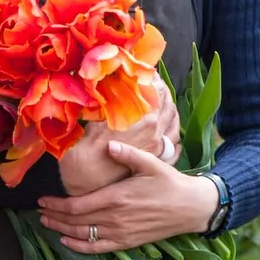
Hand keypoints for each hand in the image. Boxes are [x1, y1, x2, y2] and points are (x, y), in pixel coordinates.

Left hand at [39, 142, 218, 253]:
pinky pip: (98, 248)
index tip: (42, 200)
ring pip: (83, 235)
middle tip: (38, 212)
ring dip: (62, 230)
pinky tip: (66, 242)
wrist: (191, 207)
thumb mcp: (150, 163)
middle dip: (54, 217)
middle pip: (75, 221)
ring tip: (46, 223)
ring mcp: (120, 233)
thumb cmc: (169, 183)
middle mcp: (115, 218)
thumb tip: (109, 144)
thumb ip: (128, 154)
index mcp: (116, 197)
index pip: (77, 205)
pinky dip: (79, 247)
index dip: (56, 205)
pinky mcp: (127, 242)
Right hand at [58, 81, 180, 196]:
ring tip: (164, 107)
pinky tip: (169, 135)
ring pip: (174, 126)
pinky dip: (173, 138)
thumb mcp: (93, 120)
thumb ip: (106, 102)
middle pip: (169, 107)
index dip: (154, 80)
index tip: (148, 74)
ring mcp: (158, 149)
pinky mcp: (155, 163)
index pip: (158, 91)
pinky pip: (173, 148)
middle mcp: (156, 132)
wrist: (87, 184)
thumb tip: (110, 83)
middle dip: (164, 94)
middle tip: (155, 87)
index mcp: (143, 118)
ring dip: (171, 114)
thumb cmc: (85, 151)